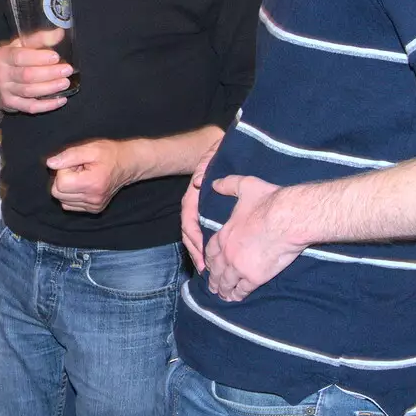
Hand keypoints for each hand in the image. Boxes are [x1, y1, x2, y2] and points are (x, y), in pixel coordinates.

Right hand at [0, 29, 73, 113]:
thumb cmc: (11, 61)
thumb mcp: (19, 46)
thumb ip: (39, 39)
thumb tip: (59, 33)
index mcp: (3, 56)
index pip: (20, 57)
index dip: (39, 58)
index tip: (56, 57)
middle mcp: (2, 74)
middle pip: (27, 75)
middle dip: (49, 73)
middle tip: (67, 70)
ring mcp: (6, 91)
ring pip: (30, 91)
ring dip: (50, 88)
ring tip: (66, 83)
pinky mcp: (12, 104)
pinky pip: (31, 107)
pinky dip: (47, 105)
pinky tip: (61, 100)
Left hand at [47, 139, 134, 213]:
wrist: (128, 164)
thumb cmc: (109, 153)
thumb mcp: (89, 148)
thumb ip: (68, 156)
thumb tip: (50, 163)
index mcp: (92, 183)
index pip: (60, 183)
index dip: (63, 170)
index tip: (76, 164)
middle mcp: (93, 199)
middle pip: (58, 194)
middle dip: (63, 179)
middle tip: (78, 169)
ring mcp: (94, 206)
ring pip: (62, 200)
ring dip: (68, 187)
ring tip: (82, 176)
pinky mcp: (94, 209)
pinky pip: (70, 205)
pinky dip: (72, 195)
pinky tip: (83, 184)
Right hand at [181, 136, 221, 270]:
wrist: (225, 147)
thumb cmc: (218, 152)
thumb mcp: (211, 155)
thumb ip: (204, 165)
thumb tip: (199, 182)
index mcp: (195, 193)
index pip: (189, 215)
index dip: (192, 234)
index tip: (200, 248)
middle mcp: (197, 202)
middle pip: (190, 230)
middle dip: (194, 250)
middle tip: (203, 268)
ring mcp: (204, 208)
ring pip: (196, 233)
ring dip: (199, 251)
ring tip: (206, 269)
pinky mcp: (213, 212)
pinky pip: (207, 232)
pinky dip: (209, 246)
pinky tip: (214, 257)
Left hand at [203, 176, 302, 301]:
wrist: (288, 218)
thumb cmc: (269, 201)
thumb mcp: (244, 186)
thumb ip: (227, 184)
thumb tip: (212, 182)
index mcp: (224, 233)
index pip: (210, 251)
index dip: (208, 259)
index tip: (208, 265)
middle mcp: (228, 252)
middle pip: (216, 269)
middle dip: (213, 278)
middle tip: (212, 286)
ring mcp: (240, 266)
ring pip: (227, 282)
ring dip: (223, 289)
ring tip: (221, 295)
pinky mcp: (256, 277)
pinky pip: (243, 290)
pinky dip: (238, 295)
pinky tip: (236, 298)